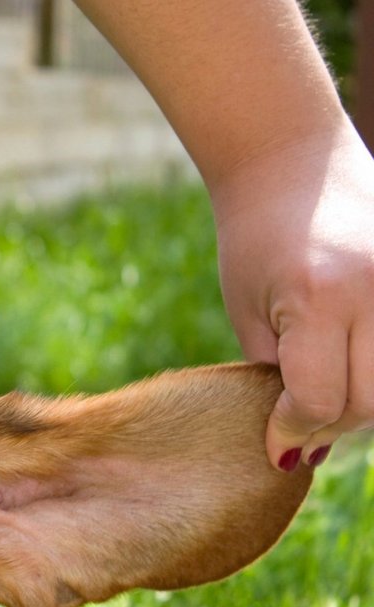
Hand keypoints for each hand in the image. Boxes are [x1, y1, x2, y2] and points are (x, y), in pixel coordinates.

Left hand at [215, 128, 373, 469]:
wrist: (290, 158)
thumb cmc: (254, 237)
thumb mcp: (249, 312)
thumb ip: (276, 376)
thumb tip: (304, 445)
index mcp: (319, 298)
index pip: (319, 401)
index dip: (293, 431)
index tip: (276, 444)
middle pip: (370, 402)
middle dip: (331, 424)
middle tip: (300, 420)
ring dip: (364, 401)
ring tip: (328, 387)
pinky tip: (355, 363)